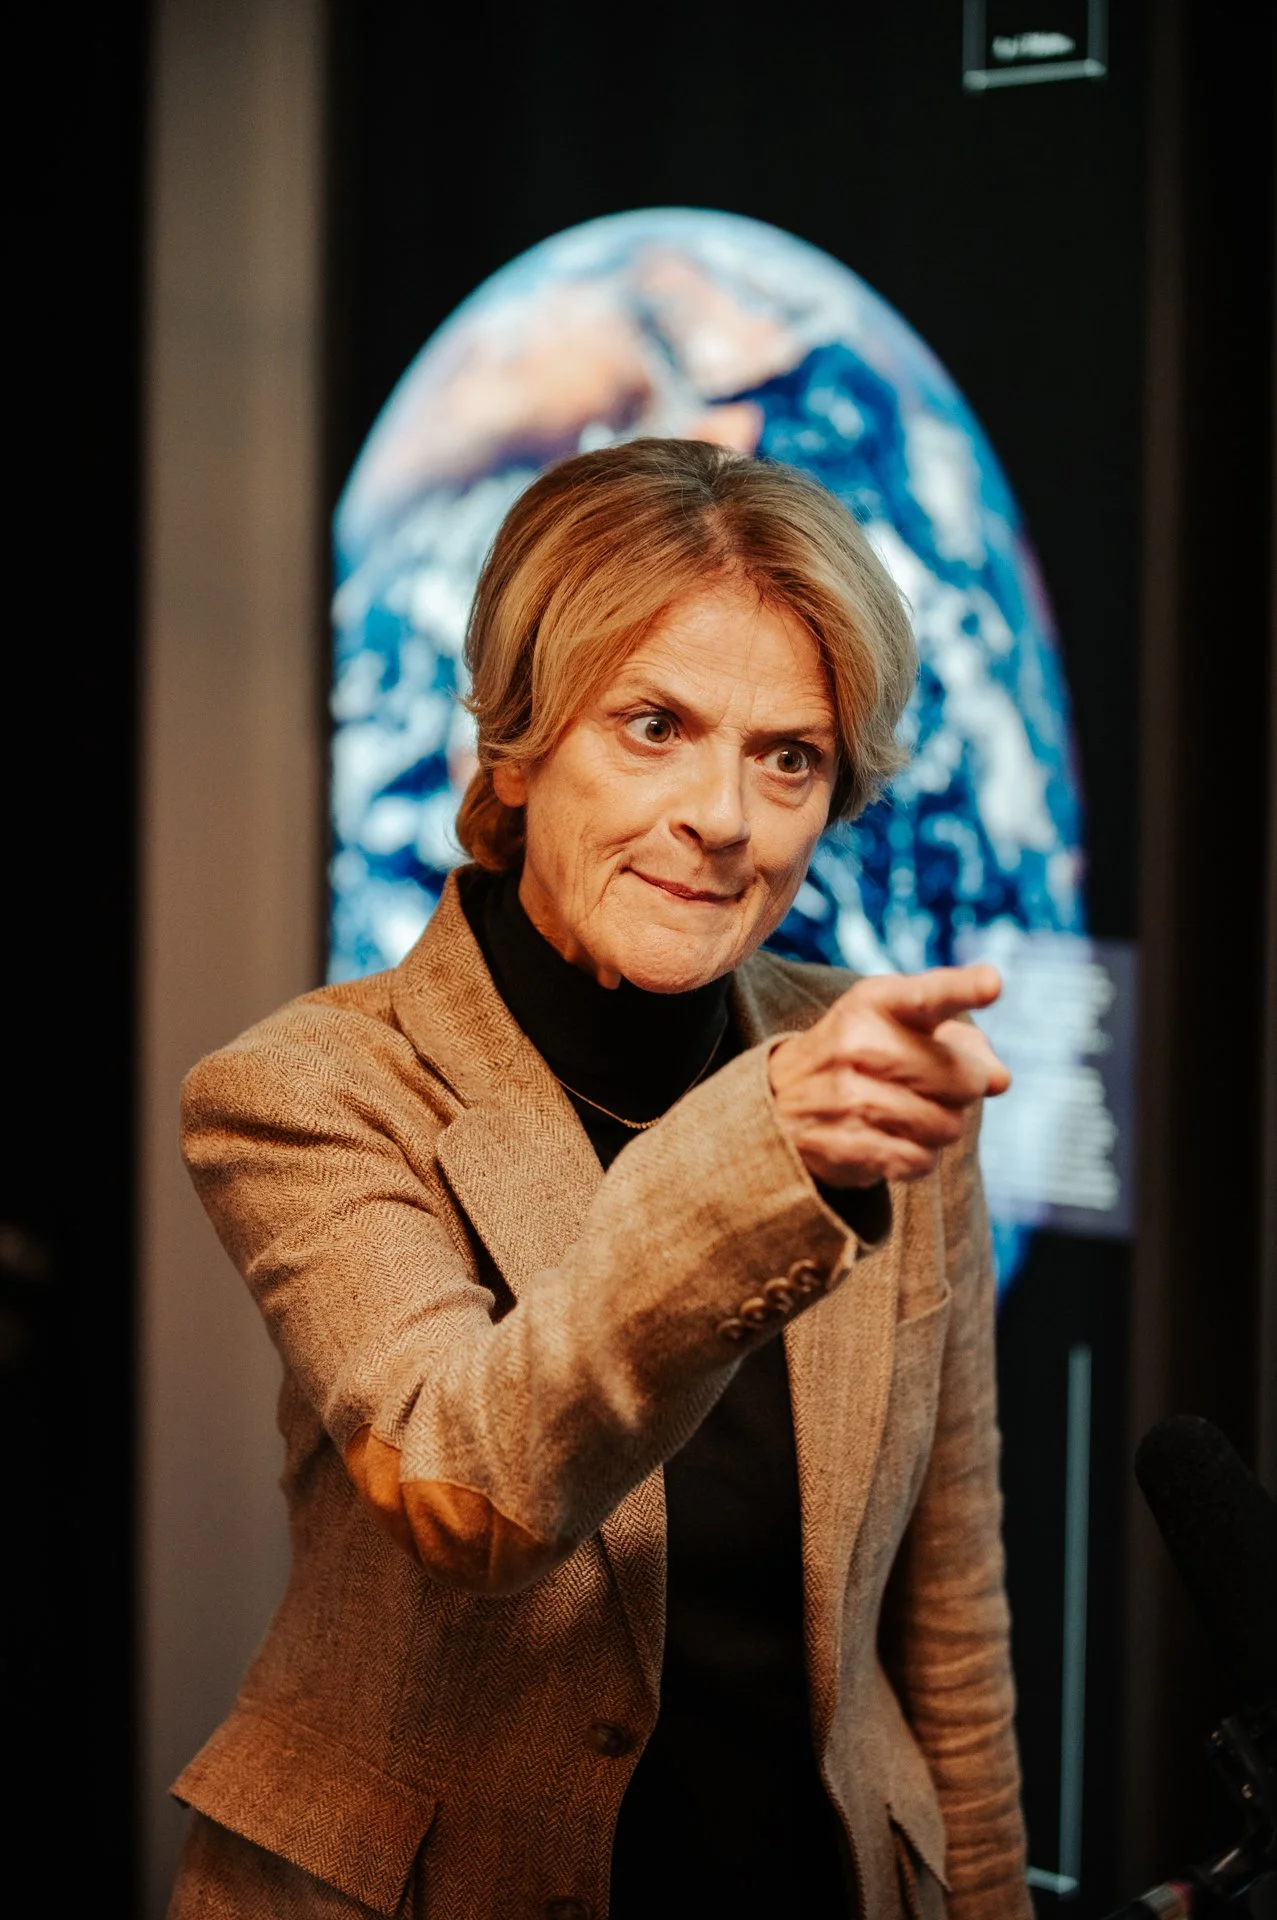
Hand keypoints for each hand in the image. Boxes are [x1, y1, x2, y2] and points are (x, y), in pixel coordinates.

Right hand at [768, 965, 1010, 1188]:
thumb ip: (962, 1043)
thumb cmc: (861, 1055)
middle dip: (961, 1088)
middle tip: (929, 1084)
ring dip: (940, 1126)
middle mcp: (859, 1045)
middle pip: (963, 1079)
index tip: (993, 983)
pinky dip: (918, 1156)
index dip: (963, 989)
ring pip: (948, 1126)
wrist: (777, 1101)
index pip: (928, 996)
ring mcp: (848, 1098)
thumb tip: (1001, 1080)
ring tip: (905, 1111)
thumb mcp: (901, 1028)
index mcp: (876, 1003)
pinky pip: (922, 1161)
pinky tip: (891, 1137)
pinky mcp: (846, 1145)